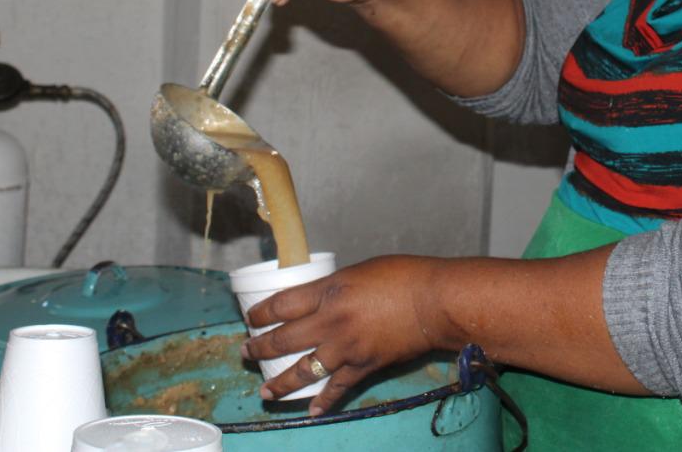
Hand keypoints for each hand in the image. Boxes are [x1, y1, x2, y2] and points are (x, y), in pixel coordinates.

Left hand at [241, 255, 440, 414]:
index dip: (261, 312)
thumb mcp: (360, 271)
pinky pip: (337, 388)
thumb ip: (336, 288)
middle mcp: (331, 321)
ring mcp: (346, 347)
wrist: (435, 302)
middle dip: (259, 347)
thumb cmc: (405, 276)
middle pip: (284, 338)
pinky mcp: (364, 366)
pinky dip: (324, 401)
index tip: (250, 318)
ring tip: (265, 391)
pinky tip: (311, 410)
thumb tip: (321, 299)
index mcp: (330, 291)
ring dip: (280, 382)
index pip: (282, 304)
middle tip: (245, 353)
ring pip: (303, 369)